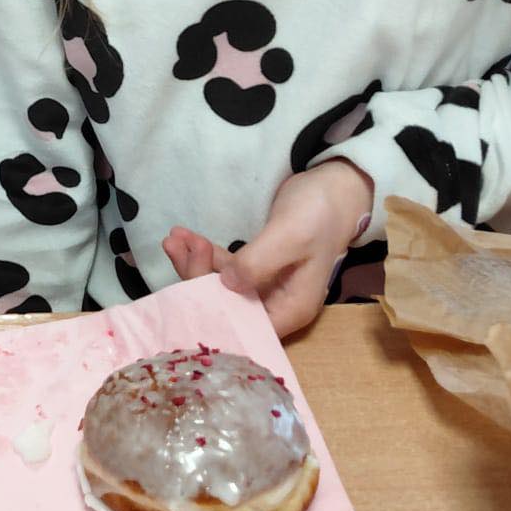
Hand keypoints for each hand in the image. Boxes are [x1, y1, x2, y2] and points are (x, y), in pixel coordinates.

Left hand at [163, 162, 371, 336]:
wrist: (336, 186)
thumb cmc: (319, 212)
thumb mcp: (289, 236)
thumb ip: (258, 263)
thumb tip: (225, 286)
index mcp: (291, 309)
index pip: (243, 323)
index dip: (212, 308)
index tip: (188, 277)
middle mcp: (277, 304)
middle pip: (227, 305)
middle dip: (196, 277)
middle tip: (175, 245)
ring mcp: (267, 286)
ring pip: (221, 285)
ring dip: (196, 262)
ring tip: (174, 237)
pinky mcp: (258, 268)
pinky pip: (226, 268)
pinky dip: (206, 254)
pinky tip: (185, 236)